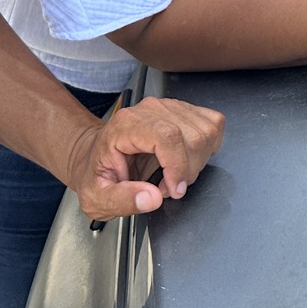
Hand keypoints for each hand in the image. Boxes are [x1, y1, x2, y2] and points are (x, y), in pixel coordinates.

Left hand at [64, 95, 222, 221]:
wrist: (94, 157)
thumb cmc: (96, 175)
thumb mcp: (97, 198)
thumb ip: (122, 200)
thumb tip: (153, 198)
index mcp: (126, 126)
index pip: (167, 135)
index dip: (178, 165)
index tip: (174, 189)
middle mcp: (150, 110)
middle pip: (192, 136)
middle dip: (187, 170)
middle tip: (167, 186)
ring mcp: (169, 107)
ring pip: (206, 131)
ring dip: (197, 161)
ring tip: (173, 173)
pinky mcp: (184, 110)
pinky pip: (212, 125)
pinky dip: (206, 148)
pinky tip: (185, 159)